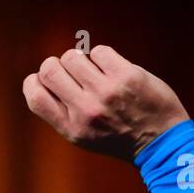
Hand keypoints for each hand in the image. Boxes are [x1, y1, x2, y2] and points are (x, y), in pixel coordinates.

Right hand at [22, 45, 189, 160]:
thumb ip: (61, 112)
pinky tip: (110, 68)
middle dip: (55, 65)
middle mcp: (85, 110)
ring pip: (72, 56)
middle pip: (49, 70)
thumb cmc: (118, 136)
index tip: (44, 81)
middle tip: (69, 72)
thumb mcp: (82, 136)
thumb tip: (42, 79)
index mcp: (70, 127)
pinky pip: (99, 51)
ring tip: (91, 70)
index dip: (33, 82)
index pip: (35, 96)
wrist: (160, 141)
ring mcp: (106, 92)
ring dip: (79, 59)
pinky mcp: (126, 75)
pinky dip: (102, 56)